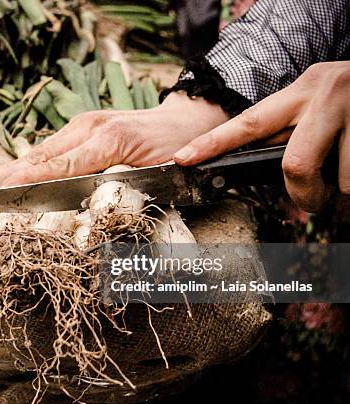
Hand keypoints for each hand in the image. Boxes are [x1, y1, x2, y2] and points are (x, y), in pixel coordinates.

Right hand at [0, 92, 228, 191]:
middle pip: (35, 158)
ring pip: (37, 154)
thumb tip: (84, 210)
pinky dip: (23, 166)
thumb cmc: (176, 151)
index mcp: (103, 139)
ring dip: (4, 172)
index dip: (21, 182)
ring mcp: (82, 126)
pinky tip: (5, 176)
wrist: (189, 121)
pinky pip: (48, 151)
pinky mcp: (83, 130)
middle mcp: (86, 129)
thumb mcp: (155, 174)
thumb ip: (117, 189)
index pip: (54, 166)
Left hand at [173, 61, 349, 211]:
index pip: (247, 122)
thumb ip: (290, 131)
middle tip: (313, 200)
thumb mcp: (317, 105)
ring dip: (344, 194)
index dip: (212, 144)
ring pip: (342, 181)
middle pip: (295, 165)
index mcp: (301, 90)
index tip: (182, 160)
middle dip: (304, 195)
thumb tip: (269, 175)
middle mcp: (325, 95)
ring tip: (348, 181)